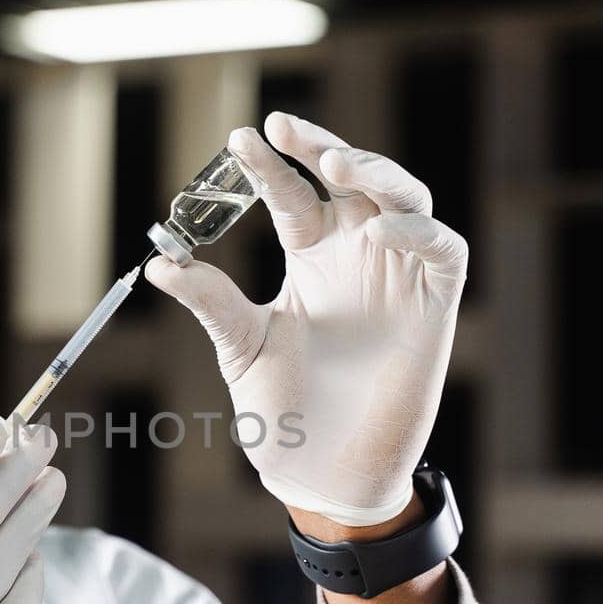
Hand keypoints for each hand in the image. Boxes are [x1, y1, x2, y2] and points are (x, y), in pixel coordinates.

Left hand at [146, 111, 467, 526]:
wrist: (322, 474)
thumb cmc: (283, 411)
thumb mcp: (240, 348)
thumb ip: (211, 303)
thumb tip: (159, 264)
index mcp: (310, 257)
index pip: (293, 194)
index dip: (271, 165)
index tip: (239, 140)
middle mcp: (356, 255)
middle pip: (352, 177)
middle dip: (323, 145)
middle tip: (286, 129)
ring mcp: (398, 276)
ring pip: (403, 196)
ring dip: (374, 172)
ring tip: (334, 164)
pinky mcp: (434, 306)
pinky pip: (443, 250)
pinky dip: (419, 231)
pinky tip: (382, 230)